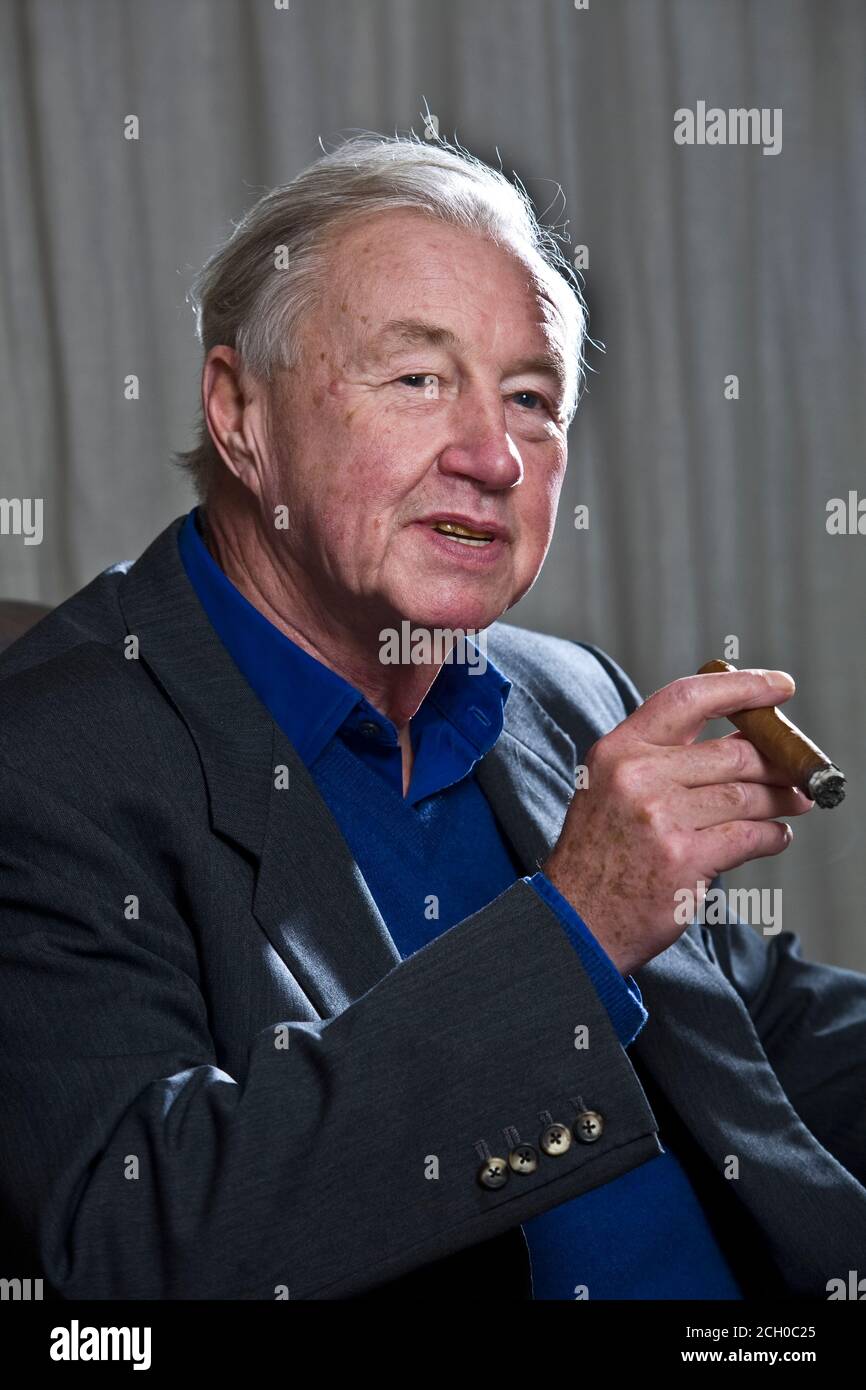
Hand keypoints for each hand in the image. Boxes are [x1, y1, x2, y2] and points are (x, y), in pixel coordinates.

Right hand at [542, 669, 813, 974]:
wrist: (576, 919)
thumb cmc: (601, 853)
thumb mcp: (613, 787)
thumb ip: (665, 759)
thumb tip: (742, 739)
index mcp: (618, 750)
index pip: (687, 699)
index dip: (741, 688)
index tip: (778, 687)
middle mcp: (637, 776)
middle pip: (733, 752)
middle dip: (778, 761)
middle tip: (798, 769)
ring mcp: (660, 817)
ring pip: (747, 795)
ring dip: (781, 800)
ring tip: (794, 803)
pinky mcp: (684, 858)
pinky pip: (749, 836)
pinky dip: (773, 836)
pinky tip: (774, 836)